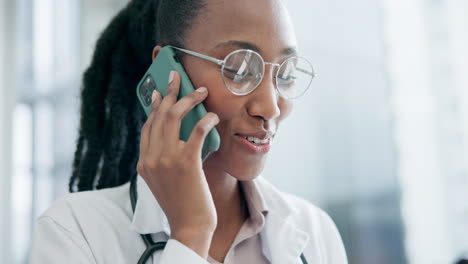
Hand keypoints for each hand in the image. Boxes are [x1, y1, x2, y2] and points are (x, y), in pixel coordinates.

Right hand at [136, 71, 218, 257]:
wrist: (189, 225)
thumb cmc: (182, 202)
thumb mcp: (163, 180)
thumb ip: (162, 158)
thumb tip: (174, 135)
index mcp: (144, 162)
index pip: (147, 126)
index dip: (155, 106)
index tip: (161, 92)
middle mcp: (151, 158)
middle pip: (159, 116)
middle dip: (171, 92)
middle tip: (178, 77)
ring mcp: (166, 159)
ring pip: (174, 117)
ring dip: (189, 99)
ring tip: (202, 91)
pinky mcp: (186, 162)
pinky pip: (197, 131)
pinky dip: (206, 119)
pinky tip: (213, 116)